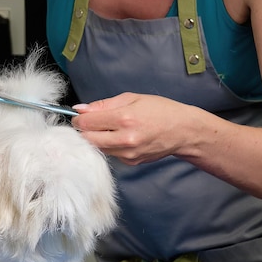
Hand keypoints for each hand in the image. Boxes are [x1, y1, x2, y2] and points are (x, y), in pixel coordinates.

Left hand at [71, 93, 191, 164]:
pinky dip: (109, 146)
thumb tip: (81, 109)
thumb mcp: (132, 98)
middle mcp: (125, 139)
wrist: (183, 131)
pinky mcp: (130, 162)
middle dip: (83, 131)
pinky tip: (120, 138)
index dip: (78, 119)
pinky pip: (110, 154)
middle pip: (87, 139)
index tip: (79, 116)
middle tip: (89, 123)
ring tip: (109, 128)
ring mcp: (127, 154)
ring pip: (97, 148)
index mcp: (125, 119)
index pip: (87, 123)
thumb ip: (104, 105)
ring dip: (96, 139)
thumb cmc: (161, 111)